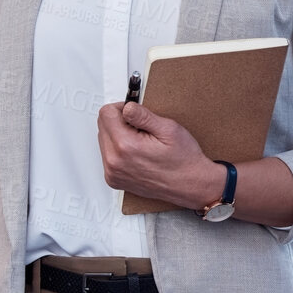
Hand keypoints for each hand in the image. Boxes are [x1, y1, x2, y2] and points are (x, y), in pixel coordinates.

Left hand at [98, 102, 221, 210]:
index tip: (134, 112)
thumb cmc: (183, 160)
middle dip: (120, 122)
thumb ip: (143, 116)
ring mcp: (112, 173)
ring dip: (118, 136)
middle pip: (102, 126)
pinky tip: (137, 153)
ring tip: (142, 142)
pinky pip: (107, 156)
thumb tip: (126, 107)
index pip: (105, 114)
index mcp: (125, 146)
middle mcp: (114, 162)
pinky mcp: (114, 180)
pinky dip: (119, 150)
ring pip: (104, 140)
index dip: (121, 108)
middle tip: (142, 129)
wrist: (190, 185)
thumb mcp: (168, 129)